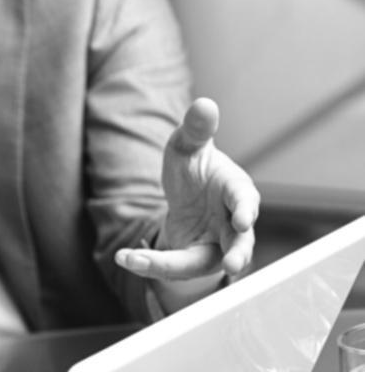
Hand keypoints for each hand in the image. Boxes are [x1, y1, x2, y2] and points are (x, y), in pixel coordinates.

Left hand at [115, 98, 259, 280]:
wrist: (185, 193)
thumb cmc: (193, 166)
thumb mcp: (187, 146)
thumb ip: (196, 129)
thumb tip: (204, 104)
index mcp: (236, 190)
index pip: (245, 200)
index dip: (245, 210)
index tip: (243, 219)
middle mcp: (233, 222)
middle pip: (240, 242)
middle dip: (238, 254)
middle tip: (232, 265)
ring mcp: (217, 244)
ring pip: (206, 263)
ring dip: (175, 267)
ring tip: (140, 262)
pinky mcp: (197, 259)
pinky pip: (176, 266)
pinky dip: (151, 265)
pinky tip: (124, 258)